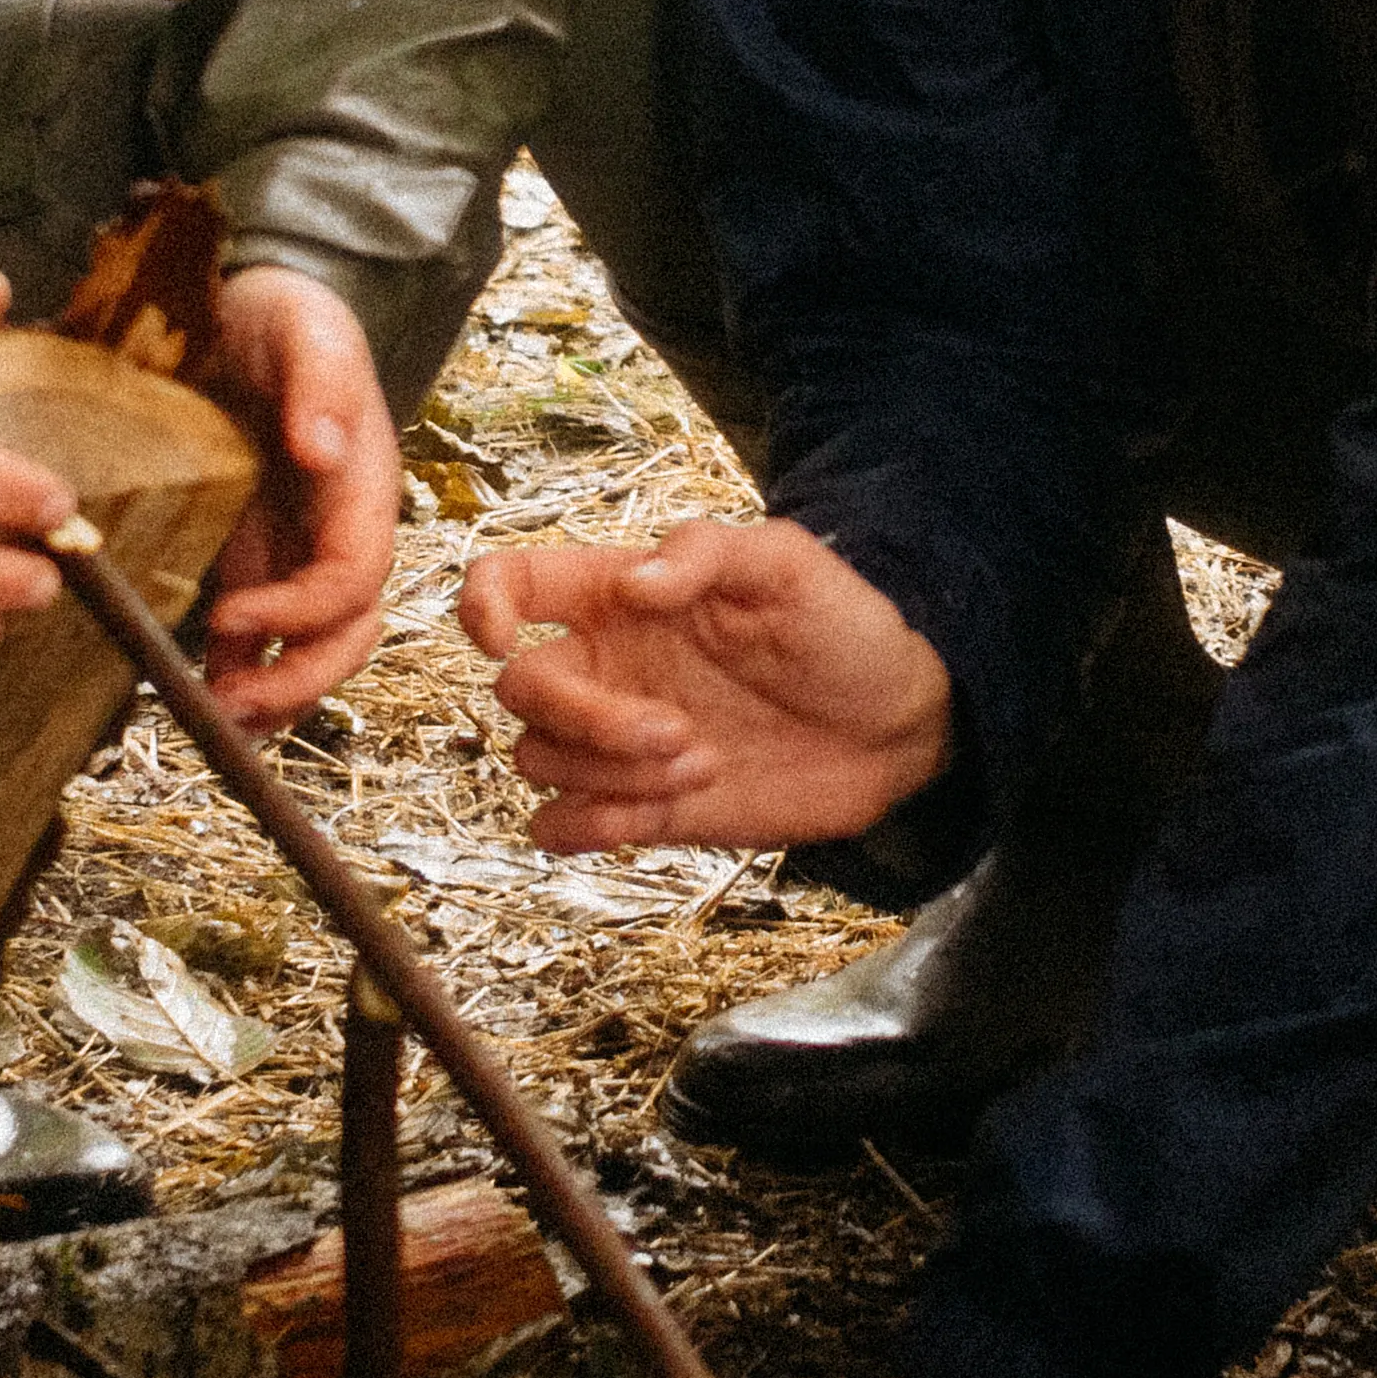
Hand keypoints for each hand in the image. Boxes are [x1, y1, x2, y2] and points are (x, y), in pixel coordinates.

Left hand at [196, 266, 397, 732]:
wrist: (250, 314)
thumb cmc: (283, 316)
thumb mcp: (304, 328)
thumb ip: (321, 382)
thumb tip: (324, 450)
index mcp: (364, 488)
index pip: (354, 576)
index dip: (302, 612)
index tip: (231, 612)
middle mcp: (340, 532)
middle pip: (348, 632)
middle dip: (299, 679)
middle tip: (232, 706)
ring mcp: (300, 551)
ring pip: (313, 647)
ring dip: (274, 692)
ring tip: (218, 719)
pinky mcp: (259, 557)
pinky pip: (263, 634)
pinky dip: (238, 669)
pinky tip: (200, 689)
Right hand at [457, 517, 953, 849]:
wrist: (896, 728)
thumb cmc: (844, 627)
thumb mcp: (788, 563)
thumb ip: (708, 550)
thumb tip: (635, 582)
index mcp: (620, 595)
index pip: (510, 582)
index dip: (480, 603)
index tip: (505, 636)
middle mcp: (607, 666)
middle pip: (520, 689)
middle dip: (586, 718)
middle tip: (680, 732)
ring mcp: (619, 742)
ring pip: (537, 760)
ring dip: (606, 773)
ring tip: (701, 765)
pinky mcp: (641, 808)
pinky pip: (558, 827)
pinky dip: (584, 827)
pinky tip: (657, 812)